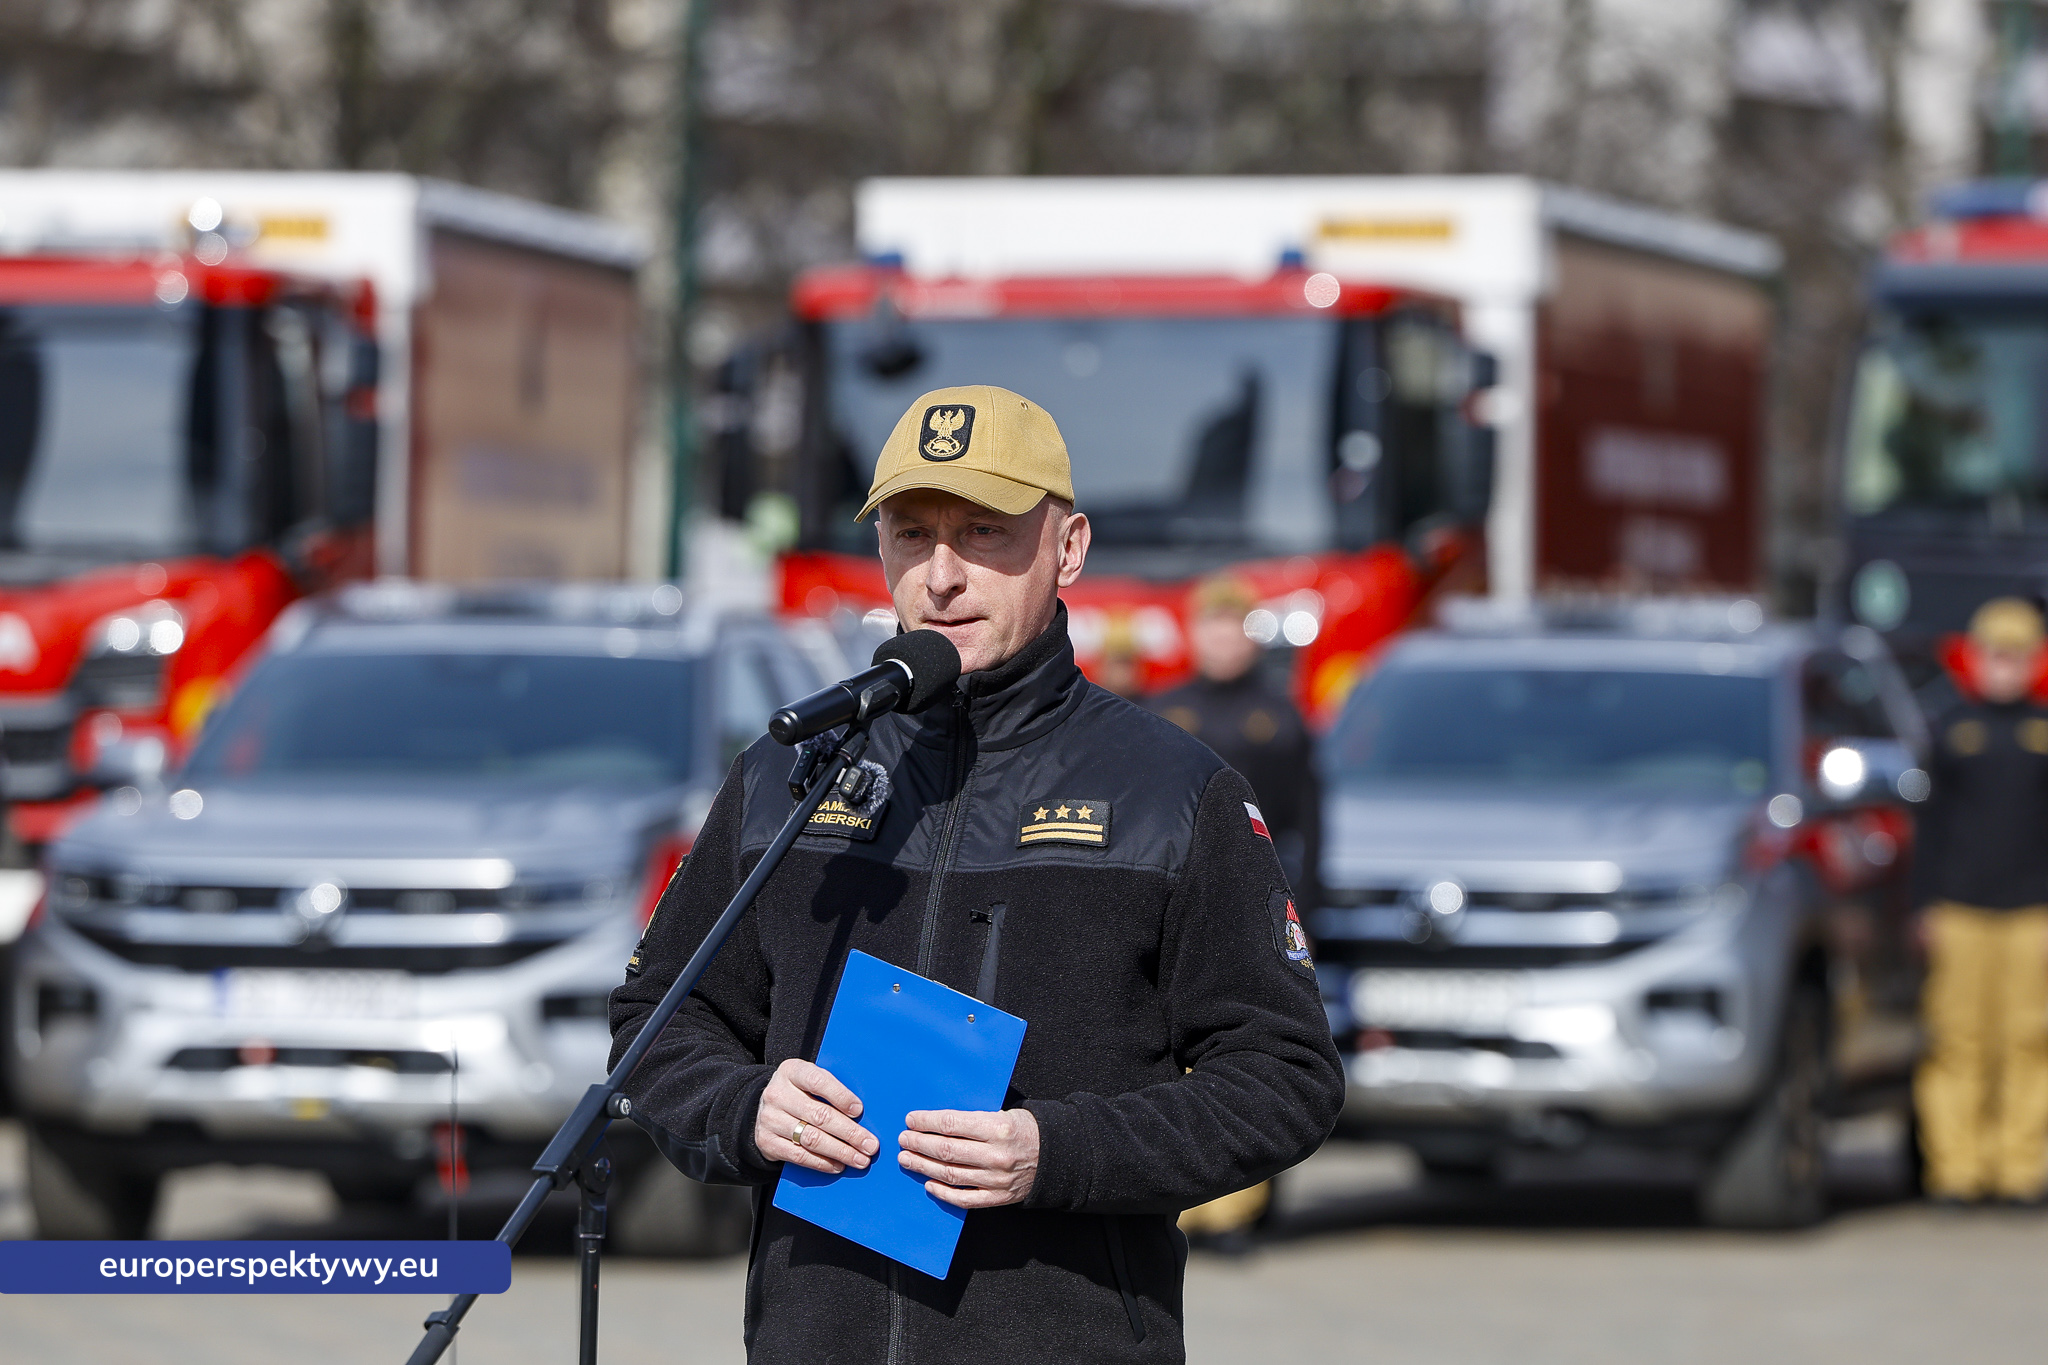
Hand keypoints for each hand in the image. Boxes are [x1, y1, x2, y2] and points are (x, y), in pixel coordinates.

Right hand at [754, 1058, 878, 1174]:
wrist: (762, 1108)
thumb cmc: (797, 1092)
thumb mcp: (808, 1081)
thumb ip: (831, 1089)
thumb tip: (862, 1112)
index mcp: (792, 1071)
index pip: (818, 1081)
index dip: (840, 1096)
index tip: (859, 1111)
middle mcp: (778, 1094)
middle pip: (820, 1115)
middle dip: (850, 1133)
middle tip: (870, 1144)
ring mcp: (770, 1119)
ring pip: (811, 1138)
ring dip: (840, 1151)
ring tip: (860, 1159)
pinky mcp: (767, 1142)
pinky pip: (799, 1156)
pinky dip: (822, 1163)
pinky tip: (838, 1165)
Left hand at [897, 1107, 1039, 1208]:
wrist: (1058, 1157)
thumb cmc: (1028, 1130)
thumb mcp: (1005, 1114)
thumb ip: (974, 1119)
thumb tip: (937, 1121)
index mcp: (997, 1128)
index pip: (951, 1124)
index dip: (927, 1122)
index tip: (911, 1120)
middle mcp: (995, 1155)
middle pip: (946, 1150)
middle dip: (919, 1144)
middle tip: (904, 1139)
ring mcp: (996, 1179)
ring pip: (950, 1174)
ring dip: (924, 1166)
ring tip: (907, 1159)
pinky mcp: (998, 1197)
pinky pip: (964, 1199)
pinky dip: (944, 1193)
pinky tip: (928, 1184)